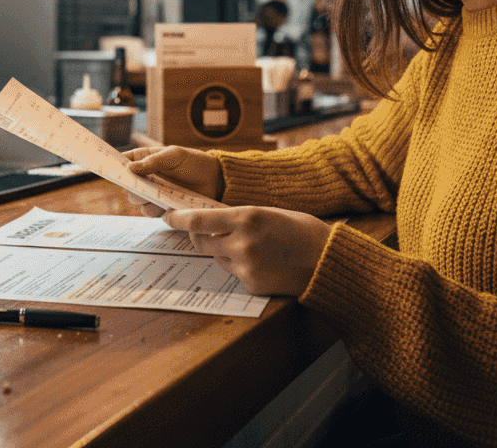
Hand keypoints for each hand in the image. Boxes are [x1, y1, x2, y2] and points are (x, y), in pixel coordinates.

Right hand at [123, 145, 222, 216]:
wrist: (216, 181)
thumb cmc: (194, 163)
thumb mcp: (175, 156)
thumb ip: (153, 162)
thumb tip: (130, 168)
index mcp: (146, 160)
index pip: (125, 162)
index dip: (115, 165)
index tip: (109, 168)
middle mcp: (147, 178)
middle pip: (128, 187)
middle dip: (133, 187)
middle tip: (143, 184)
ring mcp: (154, 194)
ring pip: (138, 202)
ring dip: (146, 199)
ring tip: (162, 193)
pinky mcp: (163, 208)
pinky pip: (151, 213)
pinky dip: (157, 209)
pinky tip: (169, 203)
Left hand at [162, 206, 332, 296]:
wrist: (327, 262)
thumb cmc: (302, 231)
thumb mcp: (269, 212)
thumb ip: (240, 216)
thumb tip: (212, 219)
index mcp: (247, 217)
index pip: (199, 220)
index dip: (179, 219)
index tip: (169, 217)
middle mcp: (242, 243)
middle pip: (201, 241)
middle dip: (200, 235)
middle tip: (205, 230)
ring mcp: (245, 267)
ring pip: (217, 257)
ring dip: (222, 250)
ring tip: (248, 245)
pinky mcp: (251, 285)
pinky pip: (233, 273)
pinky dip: (239, 267)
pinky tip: (261, 261)